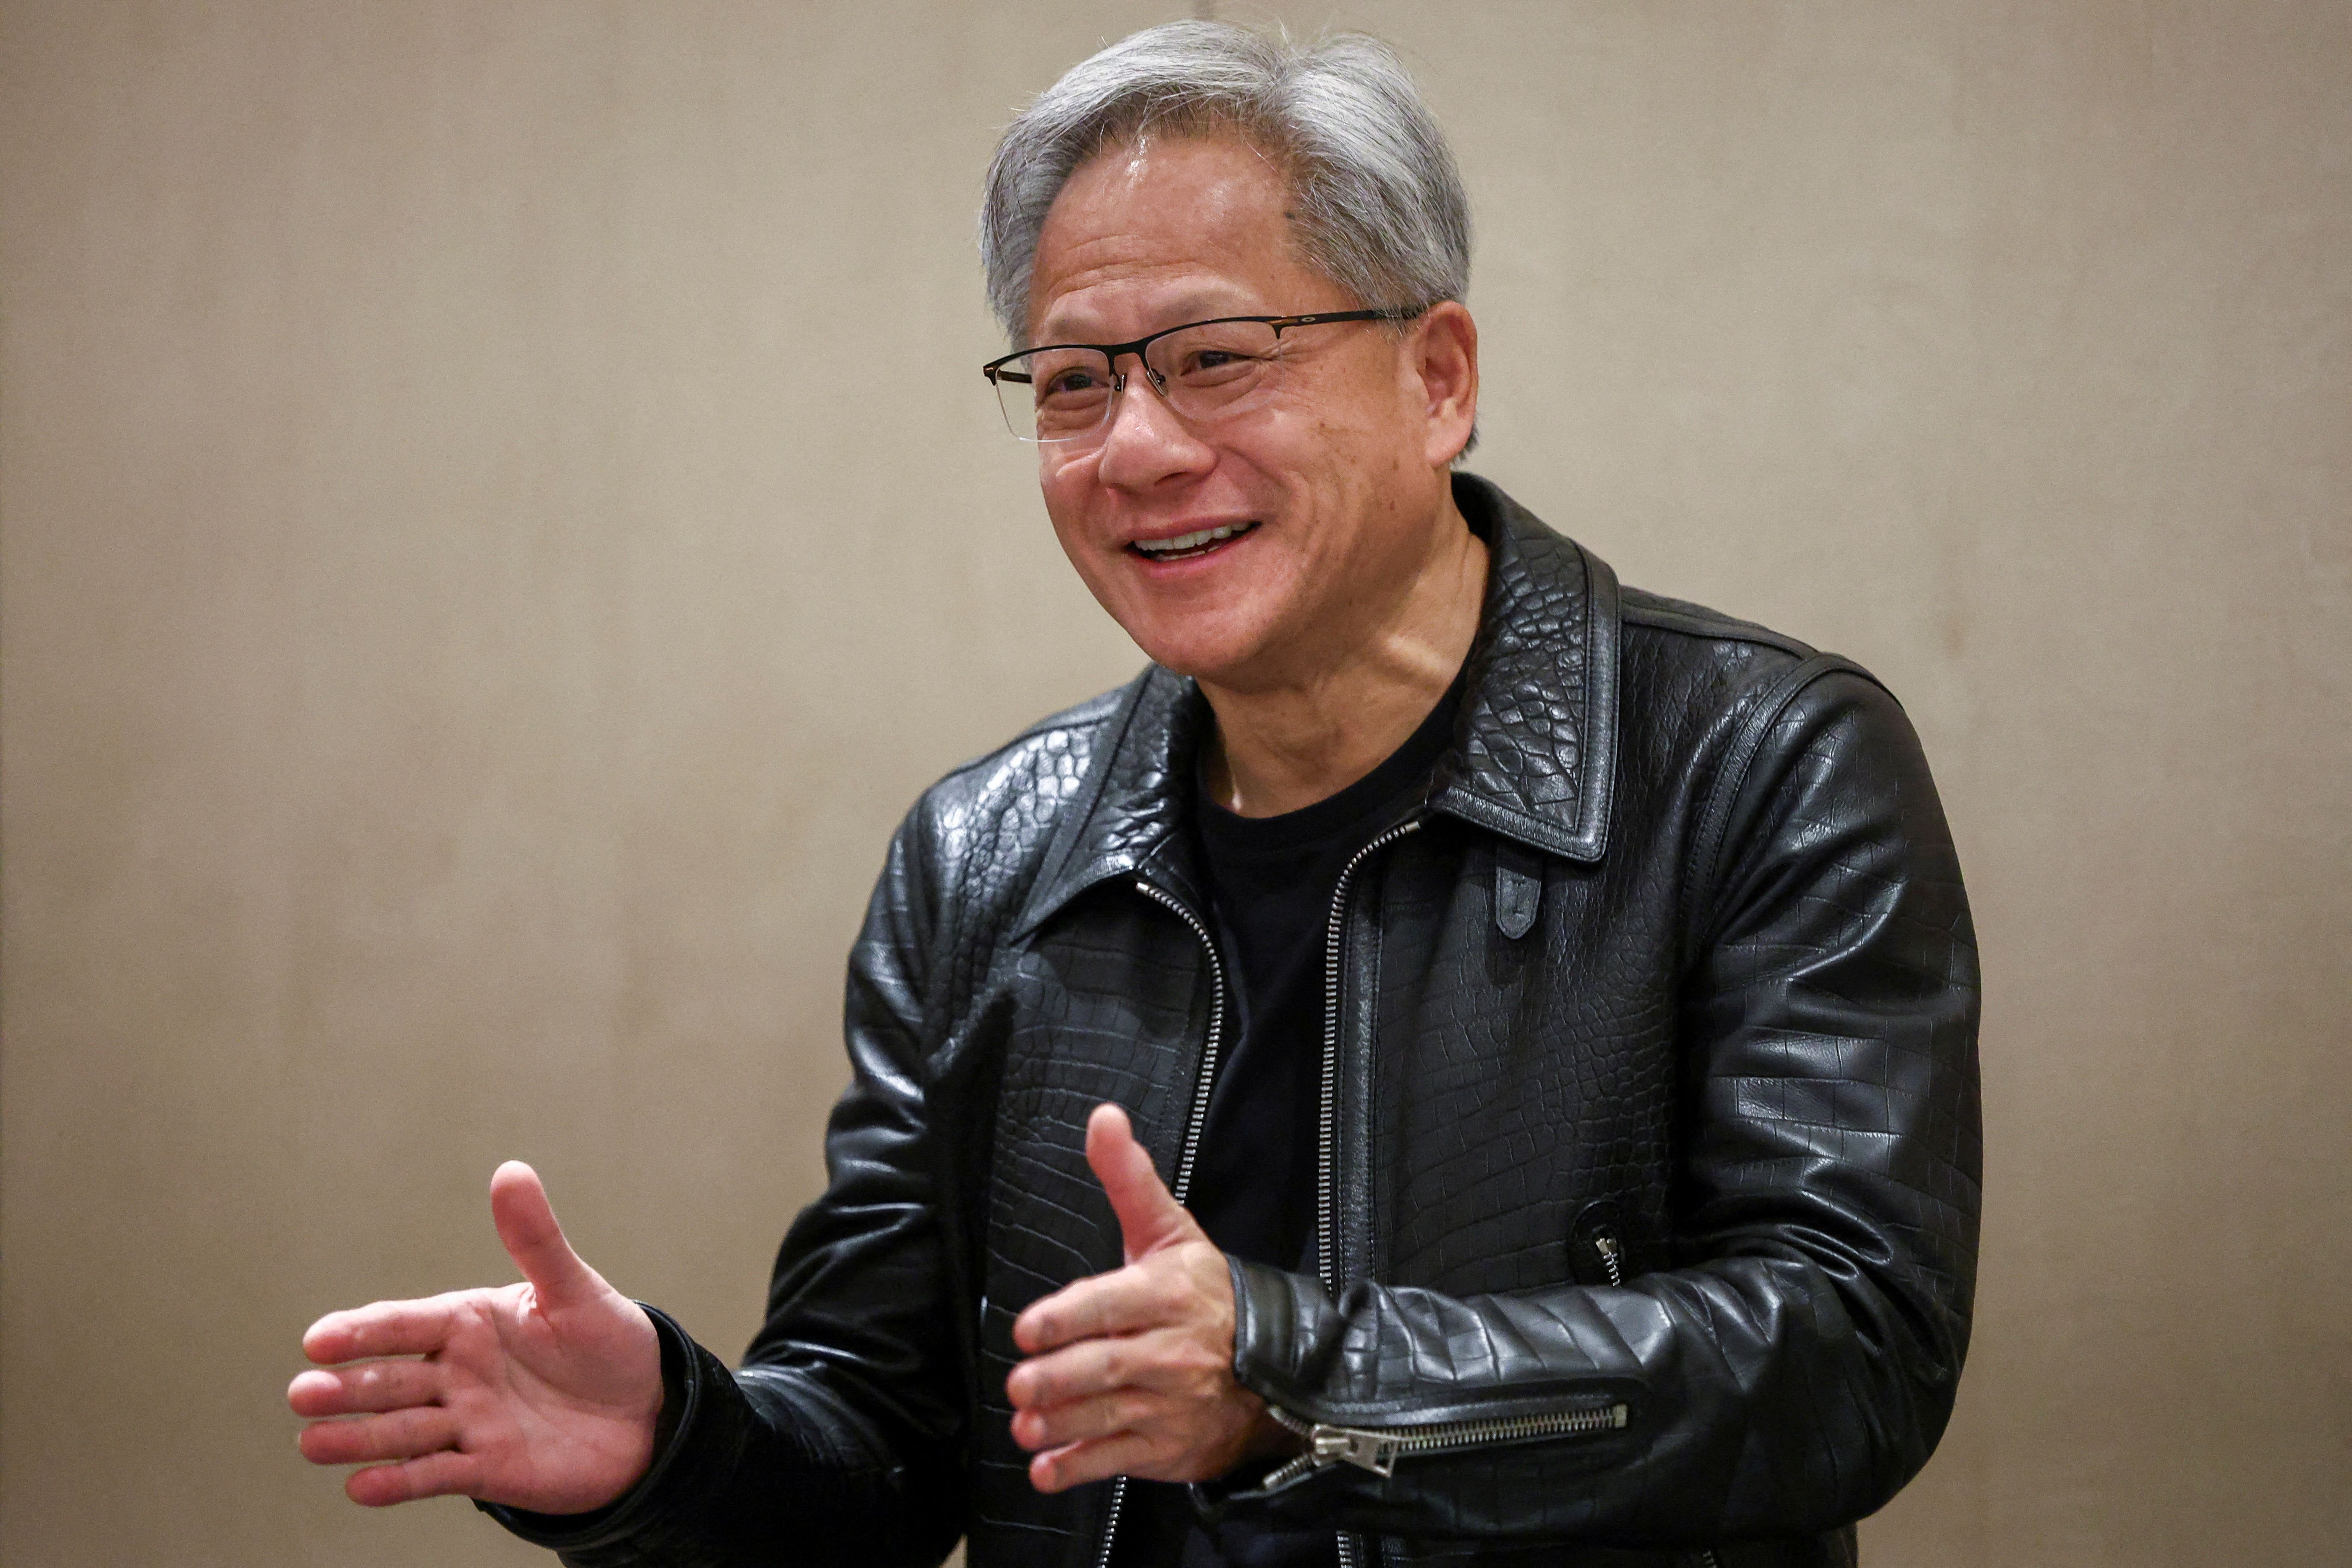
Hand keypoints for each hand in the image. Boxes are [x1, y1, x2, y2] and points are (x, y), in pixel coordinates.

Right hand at [288, 1162, 662, 1511]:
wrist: (645, 1410)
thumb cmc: (606, 1341)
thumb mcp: (574, 1289)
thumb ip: (537, 1239)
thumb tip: (512, 1172)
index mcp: (467, 1323)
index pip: (404, 1324)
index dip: (362, 1331)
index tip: (318, 1338)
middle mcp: (456, 1373)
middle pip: (389, 1380)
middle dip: (345, 1388)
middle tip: (303, 1393)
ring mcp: (467, 1422)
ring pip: (401, 1430)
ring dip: (358, 1437)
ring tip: (313, 1443)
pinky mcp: (486, 1469)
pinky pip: (435, 1475)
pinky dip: (399, 1482)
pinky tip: (362, 1486)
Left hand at [1006, 1103, 1292, 1492]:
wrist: (1273, 1368)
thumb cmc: (1204, 1294)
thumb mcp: (1170, 1231)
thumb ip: (1129, 1178)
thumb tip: (1102, 1116)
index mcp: (1169, 1292)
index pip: (1114, 1303)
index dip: (1069, 1318)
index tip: (1029, 1329)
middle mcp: (1173, 1350)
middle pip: (1108, 1365)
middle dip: (1059, 1378)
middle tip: (1019, 1383)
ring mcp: (1172, 1403)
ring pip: (1110, 1415)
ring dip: (1061, 1425)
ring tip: (1024, 1425)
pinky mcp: (1169, 1447)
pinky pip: (1119, 1460)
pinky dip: (1080, 1467)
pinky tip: (1046, 1470)